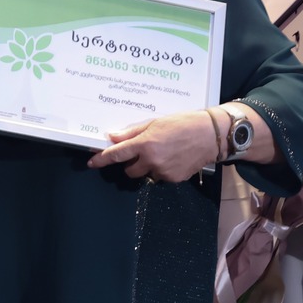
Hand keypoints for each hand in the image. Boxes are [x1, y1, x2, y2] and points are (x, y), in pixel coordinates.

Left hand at [88, 109, 218, 182]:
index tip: (92, 163)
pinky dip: (162, 170)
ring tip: (162, 153)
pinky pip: (160, 177)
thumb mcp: (155, 122)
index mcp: (145, 144)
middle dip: (131, 164)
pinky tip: (173, 158)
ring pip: (146, 174)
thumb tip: (113, 137)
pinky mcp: (174, 179)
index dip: (102, 159)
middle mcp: (152, 160)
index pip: (116, 155)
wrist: (210, 135)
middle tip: (141, 152)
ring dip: (147, 167)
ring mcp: (163, 172)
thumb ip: (132, 133)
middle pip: (129, 171)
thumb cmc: (183, 123)